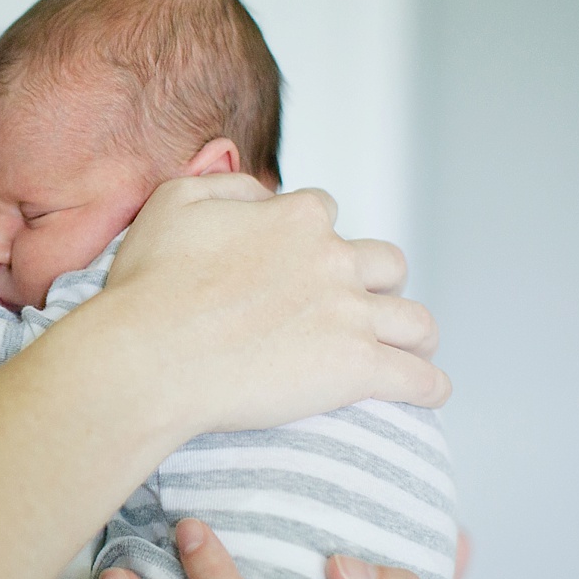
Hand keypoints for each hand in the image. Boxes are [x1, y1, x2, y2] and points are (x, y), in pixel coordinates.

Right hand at [101, 175, 449, 438]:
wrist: (149, 356)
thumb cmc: (150, 285)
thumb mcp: (174, 202)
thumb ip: (228, 185)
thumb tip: (264, 196)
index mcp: (295, 218)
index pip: (324, 215)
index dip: (310, 239)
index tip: (294, 265)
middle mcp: (333, 260)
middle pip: (386, 264)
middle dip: (376, 282)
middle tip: (357, 307)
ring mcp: (350, 316)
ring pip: (416, 321)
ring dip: (413, 334)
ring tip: (407, 350)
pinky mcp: (357, 369)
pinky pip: (419, 378)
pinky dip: (428, 386)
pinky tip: (426, 393)